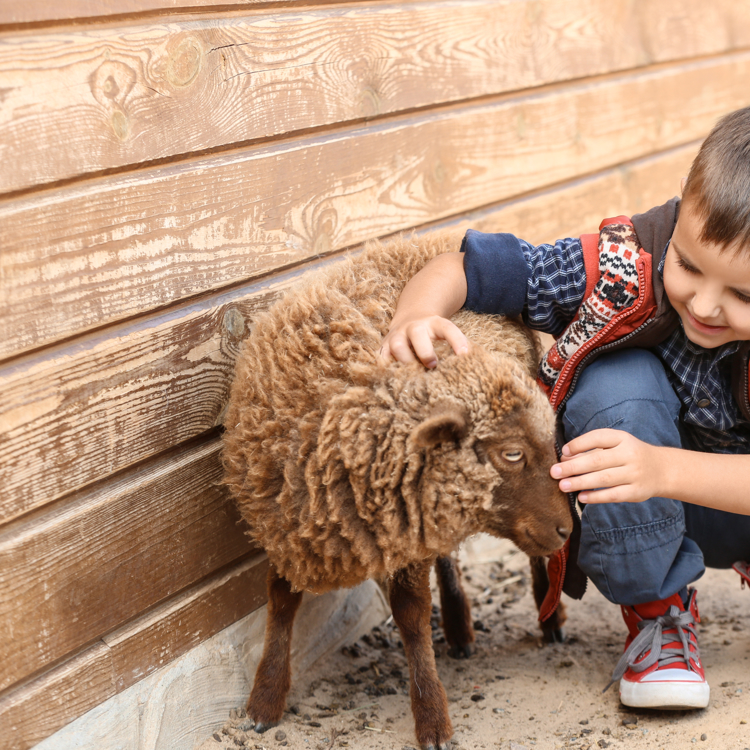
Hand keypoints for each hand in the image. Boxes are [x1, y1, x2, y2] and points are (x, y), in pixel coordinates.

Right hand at [379, 314, 468, 367]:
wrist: (409, 318)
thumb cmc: (432, 333)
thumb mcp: (445, 332)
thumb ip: (456, 344)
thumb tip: (470, 365)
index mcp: (434, 323)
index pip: (447, 328)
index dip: (456, 341)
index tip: (464, 355)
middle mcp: (414, 327)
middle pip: (417, 334)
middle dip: (425, 351)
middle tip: (433, 365)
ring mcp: (397, 335)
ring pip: (397, 346)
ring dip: (406, 362)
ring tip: (413, 376)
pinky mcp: (384, 346)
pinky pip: (382, 358)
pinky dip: (387, 369)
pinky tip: (396, 381)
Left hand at [549, 429, 665, 502]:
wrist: (661, 470)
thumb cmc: (628, 455)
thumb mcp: (615, 445)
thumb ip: (591, 450)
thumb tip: (564, 458)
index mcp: (622, 438)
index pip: (598, 437)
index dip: (579, 444)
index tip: (563, 452)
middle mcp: (629, 455)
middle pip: (597, 460)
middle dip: (573, 467)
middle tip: (554, 472)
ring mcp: (634, 474)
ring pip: (604, 479)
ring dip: (580, 482)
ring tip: (562, 485)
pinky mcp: (636, 492)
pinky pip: (613, 495)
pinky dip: (596, 497)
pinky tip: (581, 497)